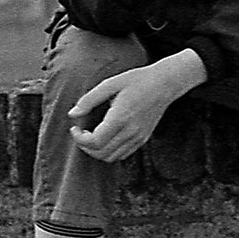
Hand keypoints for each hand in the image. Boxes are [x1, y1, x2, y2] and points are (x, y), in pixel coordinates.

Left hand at [67, 50, 207, 162]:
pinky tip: (106, 138)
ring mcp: (139, 137)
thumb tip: (72, 114)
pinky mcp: (143, 138)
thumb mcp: (110, 83)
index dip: (79, 139)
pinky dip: (110, 152)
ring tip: (91, 137)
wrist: (166, 83)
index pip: (95, 142)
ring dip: (97, 152)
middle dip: (85, 147)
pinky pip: (123, 154)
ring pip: (111, 157)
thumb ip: (89, 100)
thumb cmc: (137, 80)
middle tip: (81, 134)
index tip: (75, 128)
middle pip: (101, 153)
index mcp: (120, 117)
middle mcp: (130, 131)